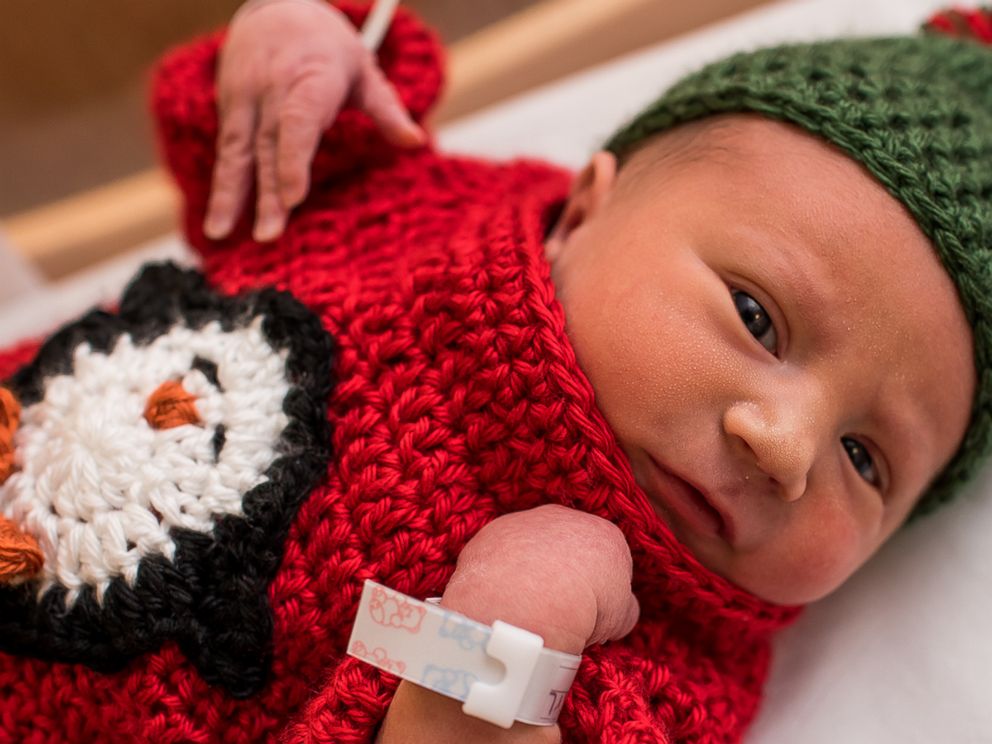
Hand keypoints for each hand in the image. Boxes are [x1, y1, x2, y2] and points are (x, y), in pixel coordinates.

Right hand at [204, 0, 424, 241]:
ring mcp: (246, 97)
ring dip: (231, 195)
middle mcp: (273, 88)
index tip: (294, 197)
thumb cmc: (327, 47)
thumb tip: (417, 142)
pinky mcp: (228, 108)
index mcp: (311, 78)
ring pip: (238, 151)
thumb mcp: (363, 70)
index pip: (299, 122)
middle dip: (267, 193)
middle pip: (269, 146)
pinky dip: (220, 185)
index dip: (294, 160)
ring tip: (221, 232)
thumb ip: (387, 110)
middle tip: (270, 235)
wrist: (275, 7)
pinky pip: (226, 150)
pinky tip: (218, 221)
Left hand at [376, 505, 639, 743]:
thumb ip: (624, 607)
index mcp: (604, 534)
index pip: (606, 557)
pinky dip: (497, 574)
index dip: (599, 587)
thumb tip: (622, 609)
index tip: (590, 612)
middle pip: (565, 545)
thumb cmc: (585, 607)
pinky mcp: (490, 534)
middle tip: (556, 608)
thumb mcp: (621, 616)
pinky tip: (499, 600)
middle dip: (562, 571)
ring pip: (527, 547)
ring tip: (524, 608)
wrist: (531, 597)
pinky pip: (496, 555)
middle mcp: (564, 518)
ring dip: (527, 570)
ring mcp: (524, 522)